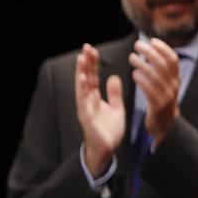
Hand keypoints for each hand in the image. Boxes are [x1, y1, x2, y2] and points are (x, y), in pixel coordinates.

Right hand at [74, 43, 125, 175]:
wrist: (107, 150)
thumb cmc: (109, 131)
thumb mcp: (116, 109)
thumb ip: (114, 94)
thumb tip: (114, 77)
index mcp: (94, 98)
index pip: (93, 77)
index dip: (93, 64)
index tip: (93, 50)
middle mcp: (87, 101)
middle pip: (86, 78)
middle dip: (86, 63)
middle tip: (86, 47)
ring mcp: (85, 108)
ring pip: (82, 87)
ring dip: (82, 72)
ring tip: (82, 58)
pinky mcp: (86, 117)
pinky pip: (84, 100)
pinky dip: (82, 89)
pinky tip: (83, 78)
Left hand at [129, 38, 181, 143]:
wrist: (165, 126)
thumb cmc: (160, 102)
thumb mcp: (165, 85)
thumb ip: (161, 70)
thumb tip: (151, 50)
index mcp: (176, 79)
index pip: (173, 59)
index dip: (163, 48)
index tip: (152, 40)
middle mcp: (174, 86)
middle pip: (163, 64)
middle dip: (150, 52)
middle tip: (137, 45)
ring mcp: (167, 96)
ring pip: (155, 75)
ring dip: (142, 63)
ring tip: (131, 57)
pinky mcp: (158, 105)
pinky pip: (150, 88)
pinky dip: (142, 79)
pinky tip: (134, 73)